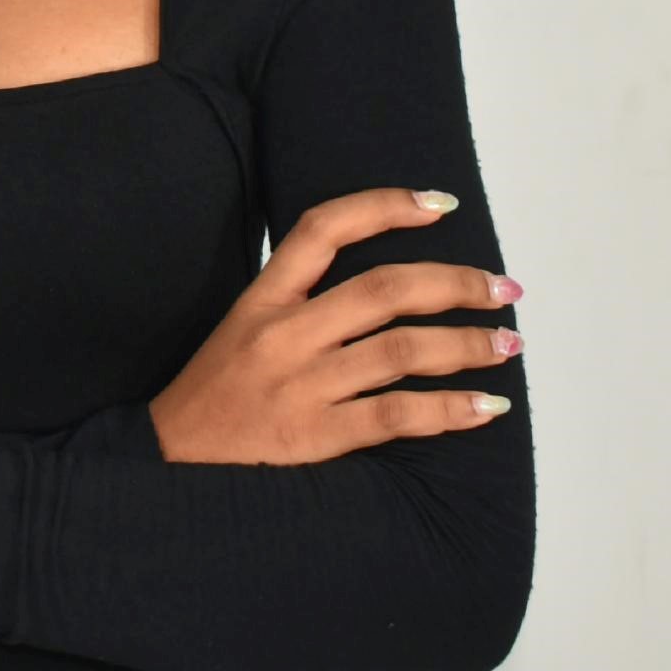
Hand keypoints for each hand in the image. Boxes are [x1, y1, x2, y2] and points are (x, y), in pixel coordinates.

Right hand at [146, 187, 523, 464]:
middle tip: (504, 288)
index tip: (440, 204)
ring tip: (507, 345)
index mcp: (262, 299)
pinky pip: (395, 417)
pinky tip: (485, 409)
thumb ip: (298, 304)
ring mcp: (300, 386)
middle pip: (384, 289)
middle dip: (456, 284)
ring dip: (467, 346)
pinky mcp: (313, 437)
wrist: (163, 465)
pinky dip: (448, 411)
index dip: (385, 206)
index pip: (324, 229)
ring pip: (401, 351)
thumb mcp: (240, 330)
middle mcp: (284, 334)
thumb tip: (382, 288)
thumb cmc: (212, 397)